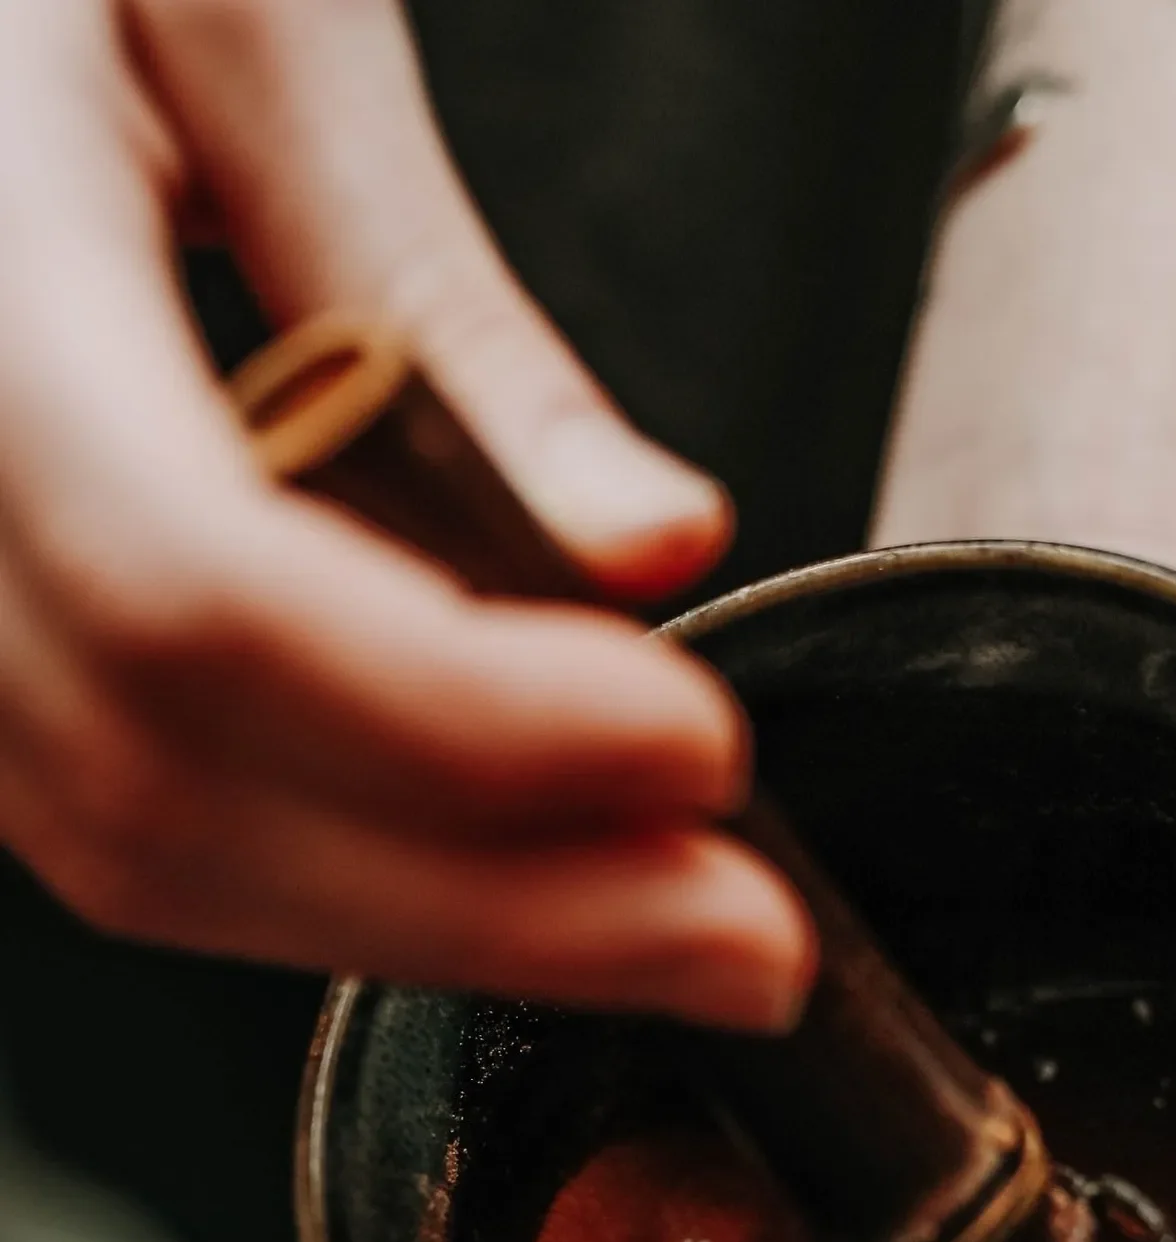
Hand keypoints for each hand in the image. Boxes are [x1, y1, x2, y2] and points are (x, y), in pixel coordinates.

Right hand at [0, 0, 810, 1026]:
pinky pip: (145, 821)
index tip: (697, 750)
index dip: (472, 721)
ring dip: (449, 928)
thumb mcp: (252, 28)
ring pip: (161, 855)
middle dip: (512, 906)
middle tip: (749, 937)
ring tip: (672, 926)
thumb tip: (648, 544)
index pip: (209, 597)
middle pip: (194, 797)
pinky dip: (354, 880)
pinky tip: (519, 873)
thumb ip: (448, 311)